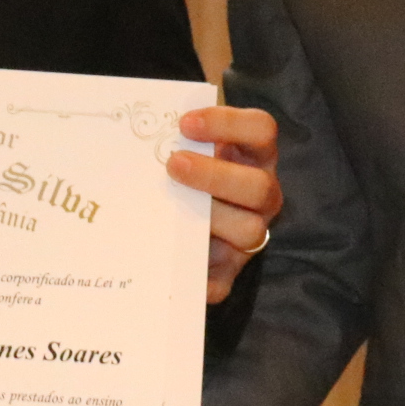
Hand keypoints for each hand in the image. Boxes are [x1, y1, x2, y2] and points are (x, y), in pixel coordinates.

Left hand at [170, 105, 280, 302]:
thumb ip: (174, 137)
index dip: (229, 123)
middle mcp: (261, 196)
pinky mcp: (228, 272)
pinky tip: (168, 266)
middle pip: (260, 187)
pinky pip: (221, 282)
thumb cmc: (182, 173)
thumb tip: (143, 125)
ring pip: (250, 231)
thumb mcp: (185, 150)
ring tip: (172, 210)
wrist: (176, 219)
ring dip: (213, 220)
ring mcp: (249, 235)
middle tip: (173, 164)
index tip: (185, 124)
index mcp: (254, 157)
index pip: (261, 130)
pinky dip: (198, 279)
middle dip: (216, 176)